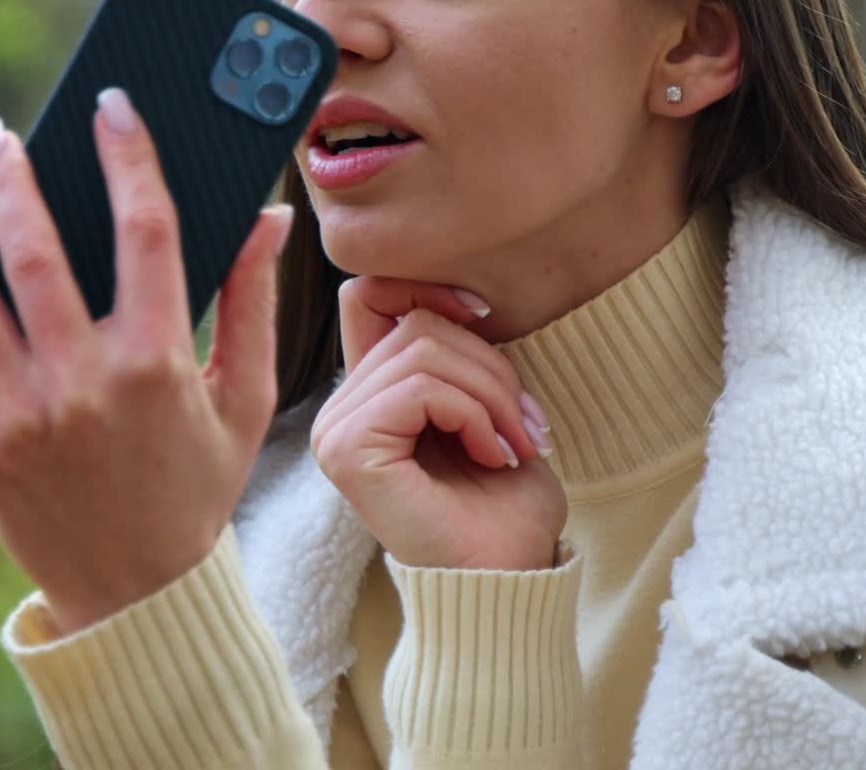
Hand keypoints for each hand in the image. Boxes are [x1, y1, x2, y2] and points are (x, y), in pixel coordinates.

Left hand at [0, 89, 293, 634]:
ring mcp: (20, 415)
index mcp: (158, 360)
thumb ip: (253, 302)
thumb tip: (268, 216)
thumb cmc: (197, 483)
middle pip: (35, 247)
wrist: (136, 595)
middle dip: (11, 174)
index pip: (145, 227)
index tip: (112, 107)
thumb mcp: (244, 397)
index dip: (129, 155)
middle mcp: (84, 380)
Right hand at [310, 276, 566, 571]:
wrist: (507, 580)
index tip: (485, 315)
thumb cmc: (503, 501)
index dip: (425, 286)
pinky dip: (473, 414)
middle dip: (489, 364)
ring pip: (421, 349)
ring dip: (491, 393)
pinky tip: (490, 453)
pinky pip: (419, 388)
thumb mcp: (482, 403)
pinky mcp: (348, 449)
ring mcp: (337, 427)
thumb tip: (459, 298)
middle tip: (527, 424)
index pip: (367, 293)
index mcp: (369, 391)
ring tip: (515, 442)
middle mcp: (342, 406)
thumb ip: (453, 353)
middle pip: (413, 320)